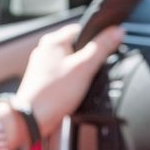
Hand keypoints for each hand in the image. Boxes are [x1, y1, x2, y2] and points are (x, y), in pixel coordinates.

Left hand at [15, 23, 124, 138]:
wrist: (32, 120)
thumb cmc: (52, 94)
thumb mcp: (84, 68)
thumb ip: (101, 47)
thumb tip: (117, 31)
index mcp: (53, 41)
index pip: (82, 29)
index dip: (97, 39)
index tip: (106, 50)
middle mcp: (45, 51)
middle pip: (77, 47)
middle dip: (88, 59)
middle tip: (91, 72)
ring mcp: (43, 66)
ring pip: (70, 63)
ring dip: (80, 72)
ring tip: (81, 84)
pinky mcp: (43, 81)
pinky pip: (63, 76)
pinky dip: (71, 82)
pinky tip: (73, 92)